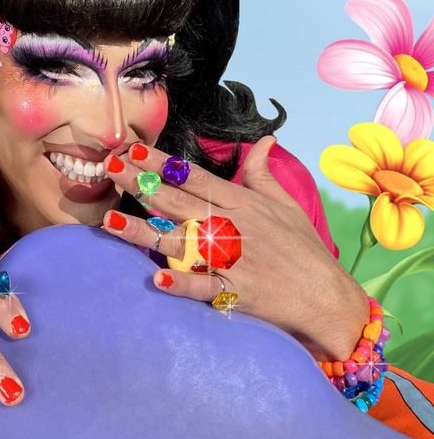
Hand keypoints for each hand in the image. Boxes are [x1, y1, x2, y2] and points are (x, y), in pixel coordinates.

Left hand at [100, 136, 369, 360]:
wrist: (328, 298)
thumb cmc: (304, 250)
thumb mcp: (286, 204)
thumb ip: (262, 174)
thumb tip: (262, 140)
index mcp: (242, 203)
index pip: (195, 177)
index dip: (163, 163)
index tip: (134, 150)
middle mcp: (233, 226)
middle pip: (178, 202)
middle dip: (142, 184)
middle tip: (110, 168)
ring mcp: (232, 259)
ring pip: (180, 242)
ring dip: (144, 232)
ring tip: (110, 221)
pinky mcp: (236, 291)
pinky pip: (204, 287)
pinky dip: (182, 283)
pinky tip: (157, 278)